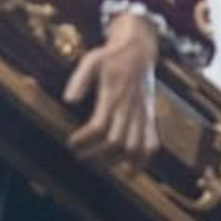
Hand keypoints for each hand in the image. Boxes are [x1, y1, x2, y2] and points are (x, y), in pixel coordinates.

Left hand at [64, 11, 158, 165]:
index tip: (72, 143)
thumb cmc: (112, 56)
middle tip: (80, 156)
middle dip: (97, 155)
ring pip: (134, 148)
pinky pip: (152, 144)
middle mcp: (130, 108)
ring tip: (99, 164)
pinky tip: (131, 170)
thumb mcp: (91, 61)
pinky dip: (143, 161)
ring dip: (116, 161)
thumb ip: (79, 80)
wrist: (139, 49)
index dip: (84, 140)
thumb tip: (68, 100)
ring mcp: (143, 115)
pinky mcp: (150, 118)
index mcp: (113, 95)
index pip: (99, 127)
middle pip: (116, 143)